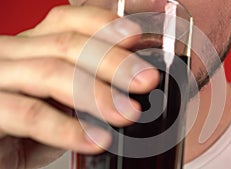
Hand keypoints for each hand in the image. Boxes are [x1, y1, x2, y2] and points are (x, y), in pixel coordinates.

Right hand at [0, 5, 158, 167]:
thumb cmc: (22, 129)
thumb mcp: (58, 105)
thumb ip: (84, 94)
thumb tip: (128, 93)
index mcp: (32, 47)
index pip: (67, 20)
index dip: (104, 24)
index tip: (136, 37)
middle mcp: (12, 54)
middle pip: (67, 44)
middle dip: (113, 62)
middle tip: (146, 80)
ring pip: (51, 71)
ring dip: (97, 93)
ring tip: (127, 113)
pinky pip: (30, 113)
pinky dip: (67, 128)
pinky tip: (95, 139)